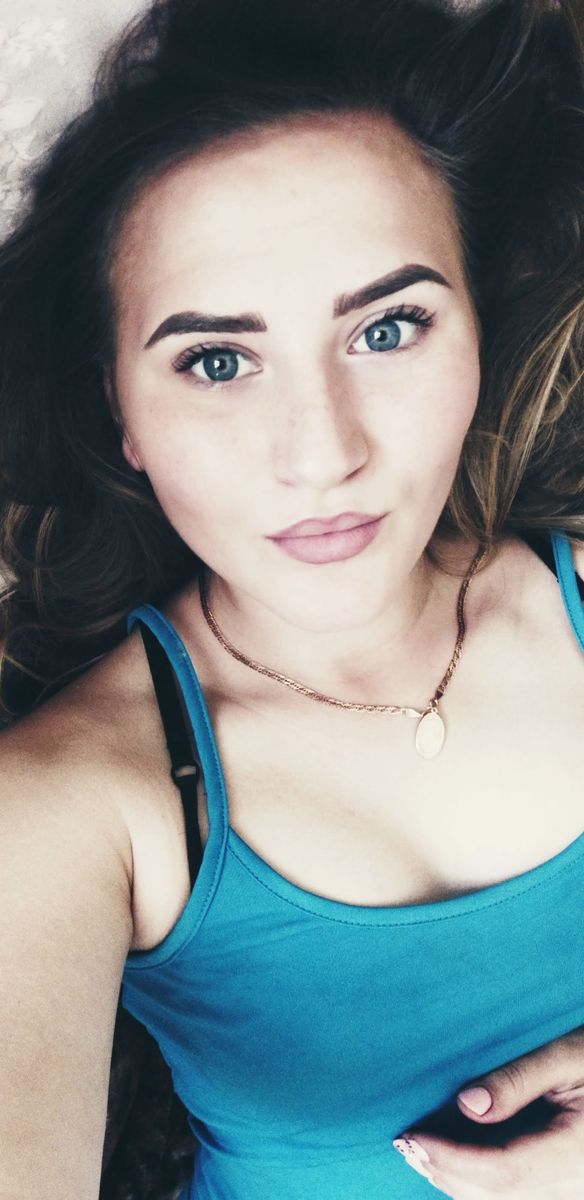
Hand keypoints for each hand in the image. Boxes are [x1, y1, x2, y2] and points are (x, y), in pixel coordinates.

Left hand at [393, 1027, 583, 1196]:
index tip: (412, 1136)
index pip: (501, 1172)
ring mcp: (573, 1194)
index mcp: (576, 1154)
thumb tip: (466, 1104)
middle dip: (446, 1173)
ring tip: (423, 1149)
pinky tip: (458, 1158)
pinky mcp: (568, 1190)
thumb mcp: (568, 1054)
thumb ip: (517, 1080)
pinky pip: (519, 1197)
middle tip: (405, 1142)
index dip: (451, 1160)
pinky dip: (482, 1184)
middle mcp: (575, 1187)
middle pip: (496, 1196)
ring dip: (459, 1181)